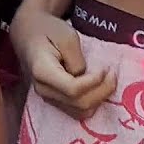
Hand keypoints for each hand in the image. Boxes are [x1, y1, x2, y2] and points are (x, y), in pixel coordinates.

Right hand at [10, 5, 115, 119]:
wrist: (30, 35)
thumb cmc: (49, 31)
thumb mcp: (66, 36)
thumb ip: (76, 58)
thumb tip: (85, 76)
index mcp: (42, 72)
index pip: (72, 89)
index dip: (94, 81)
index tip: (105, 67)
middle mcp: (43, 90)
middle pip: (79, 103)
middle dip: (102, 90)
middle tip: (113, 72)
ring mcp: (48, 98)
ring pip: (80, 112)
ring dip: (100, 98)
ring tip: (109, 79)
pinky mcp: (55, 100)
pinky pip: (78, 111)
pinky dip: (94, 102)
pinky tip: (101, 86)